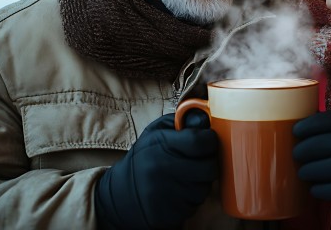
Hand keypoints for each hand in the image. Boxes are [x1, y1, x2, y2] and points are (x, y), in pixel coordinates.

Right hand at [95, 111, 217, 228]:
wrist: (120, 194)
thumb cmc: (144, 158)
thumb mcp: (156, 132)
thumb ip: (182, 121)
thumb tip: (206, 119)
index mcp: (160, 145)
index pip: (201, 141)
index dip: (210, 140)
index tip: (206, 141)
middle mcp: (163, 169)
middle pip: (209, 167)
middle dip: (208, 163)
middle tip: (198, 161)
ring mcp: (167, 194)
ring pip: (205, 188)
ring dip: (201, 182)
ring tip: (186, 177)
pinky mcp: (171, 213)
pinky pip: (196, 204)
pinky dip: (192, 198)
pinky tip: (179, 191)